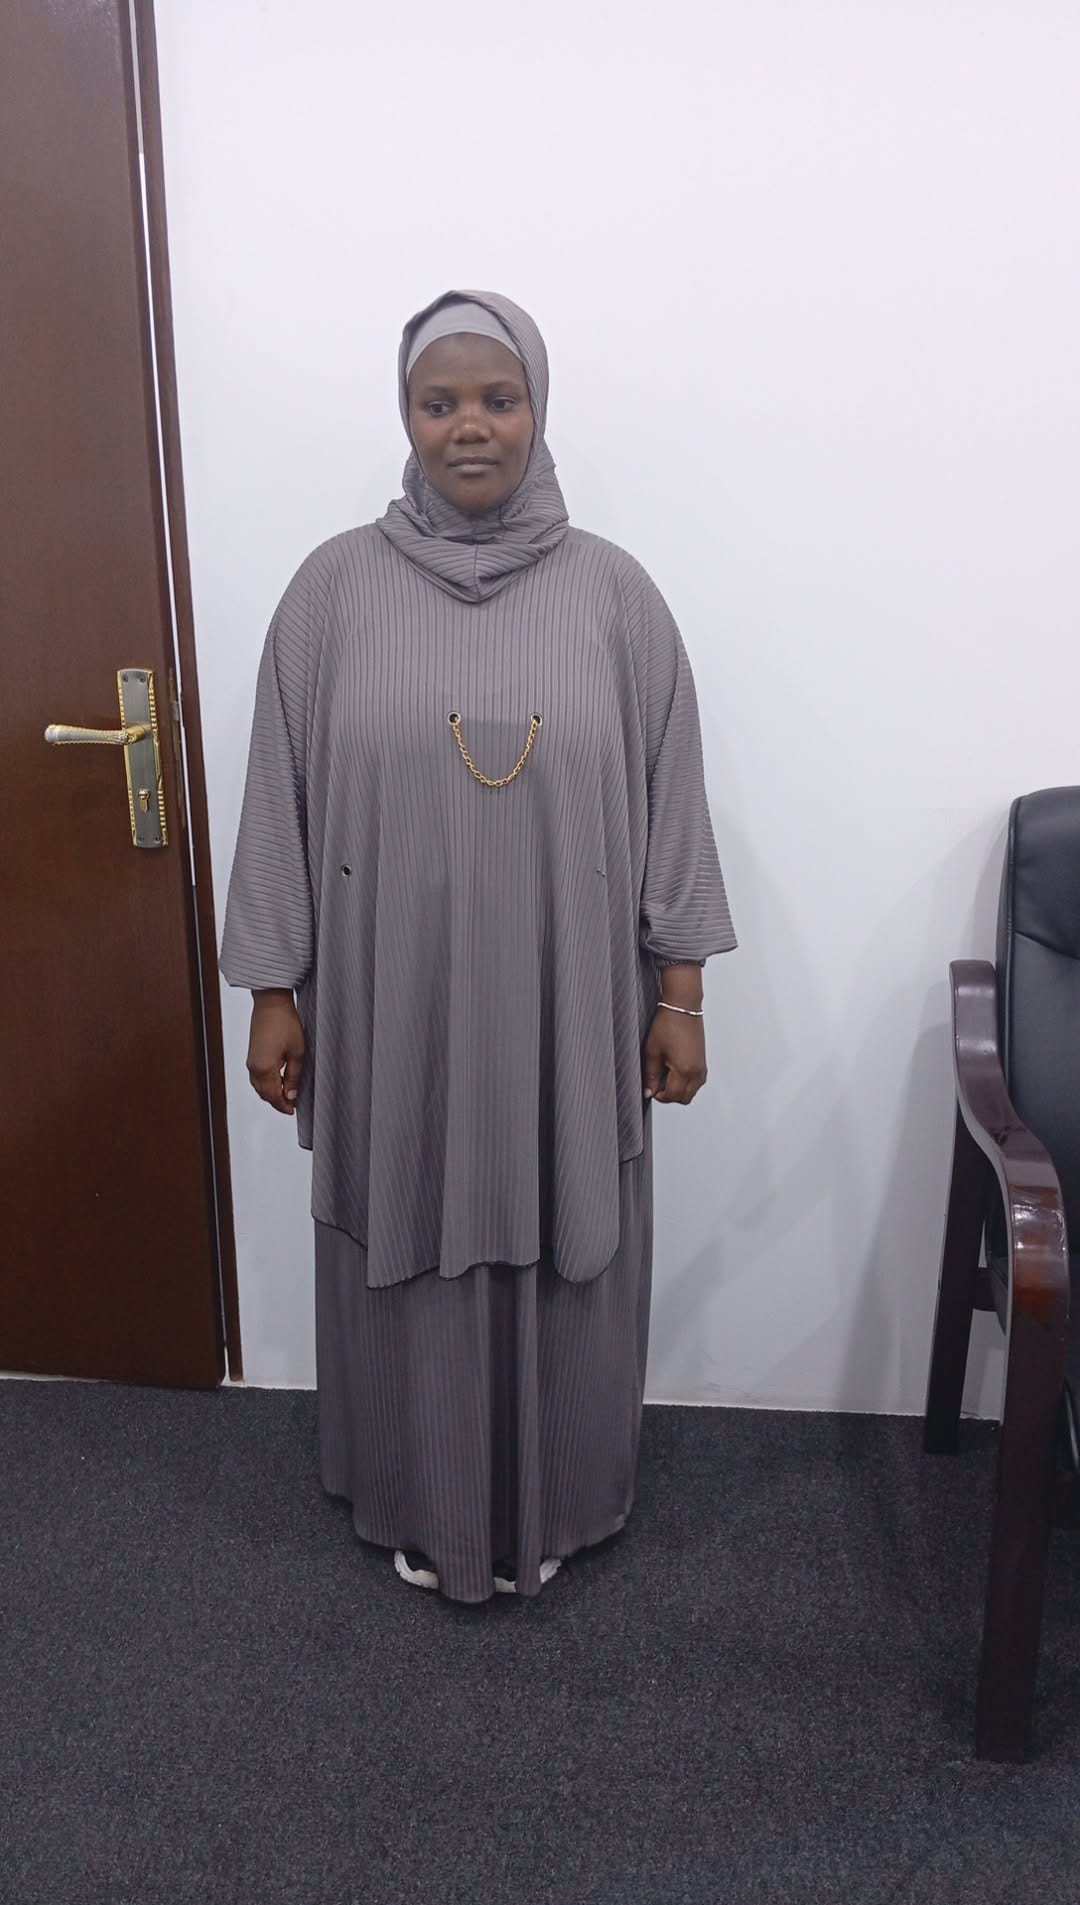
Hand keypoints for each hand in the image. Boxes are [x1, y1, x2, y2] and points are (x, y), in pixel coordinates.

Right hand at [246, 990, 305, 1115]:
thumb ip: (294, 1078)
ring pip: (259, 1086)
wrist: (271, 1003)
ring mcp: (251, 1061)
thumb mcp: (297, 1053)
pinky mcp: (252, 1055)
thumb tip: (291, 1096)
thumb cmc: (285, 1024)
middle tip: (292, 1104)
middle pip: (264, 1094)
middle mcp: (253, 1068)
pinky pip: (257, 1077)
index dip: (283, 1106)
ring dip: (271, 1092)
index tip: (293, 1110)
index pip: (273, 1097)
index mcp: (264, 1069)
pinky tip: (279, 1080)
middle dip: (277, 1101)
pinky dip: (267, 1083)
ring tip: (287, 1093)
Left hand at [642, 1006, 706, 1105]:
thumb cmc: (668, 1024)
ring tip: (665, 1075)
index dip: (659, 1095)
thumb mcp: (653, 1051)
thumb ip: (651, 1075)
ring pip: (692, 1092)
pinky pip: (696, 1082)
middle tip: (657, 1084)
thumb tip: (649, 1090)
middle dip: (670, 1095)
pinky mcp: (703, 1062)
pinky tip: (674, 1070)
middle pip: (684, 1098)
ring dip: (679, 1090)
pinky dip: (686, 1082)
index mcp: (685, 1070)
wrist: (682, 1008)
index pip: (672, 1096)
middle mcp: (697, 1071)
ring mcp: (702, 1067)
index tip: (650, 1088)